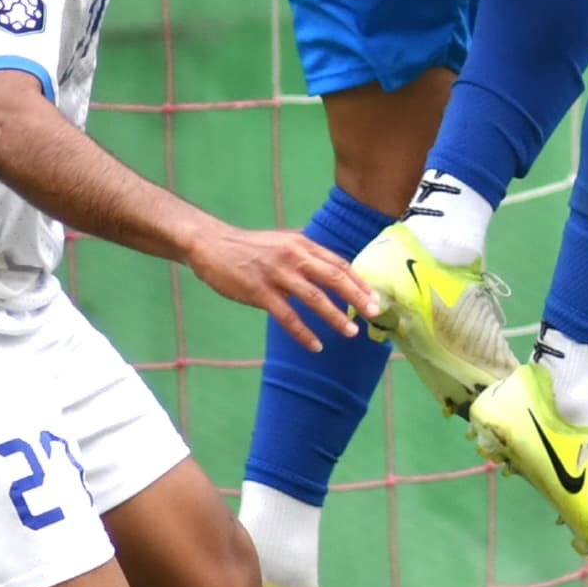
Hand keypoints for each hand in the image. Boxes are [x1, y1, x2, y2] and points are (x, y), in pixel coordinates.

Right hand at [188, 223, 373, 350]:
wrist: (212, 244)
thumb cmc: (249, 247)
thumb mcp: (283, 241)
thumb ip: (306, 252)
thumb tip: (333, 265)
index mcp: (302, 244)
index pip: (339, 264)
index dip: (359, 282)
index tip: (376, 297)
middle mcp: (294, 257)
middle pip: (333, 278)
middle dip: (357, 297)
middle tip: (374, 314)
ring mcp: (276, 274)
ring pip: (313, 298)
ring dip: (334, 317)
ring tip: (350, 332)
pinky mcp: (259, 292)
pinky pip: (287, 316)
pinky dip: (303, 333)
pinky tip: (315, 346)